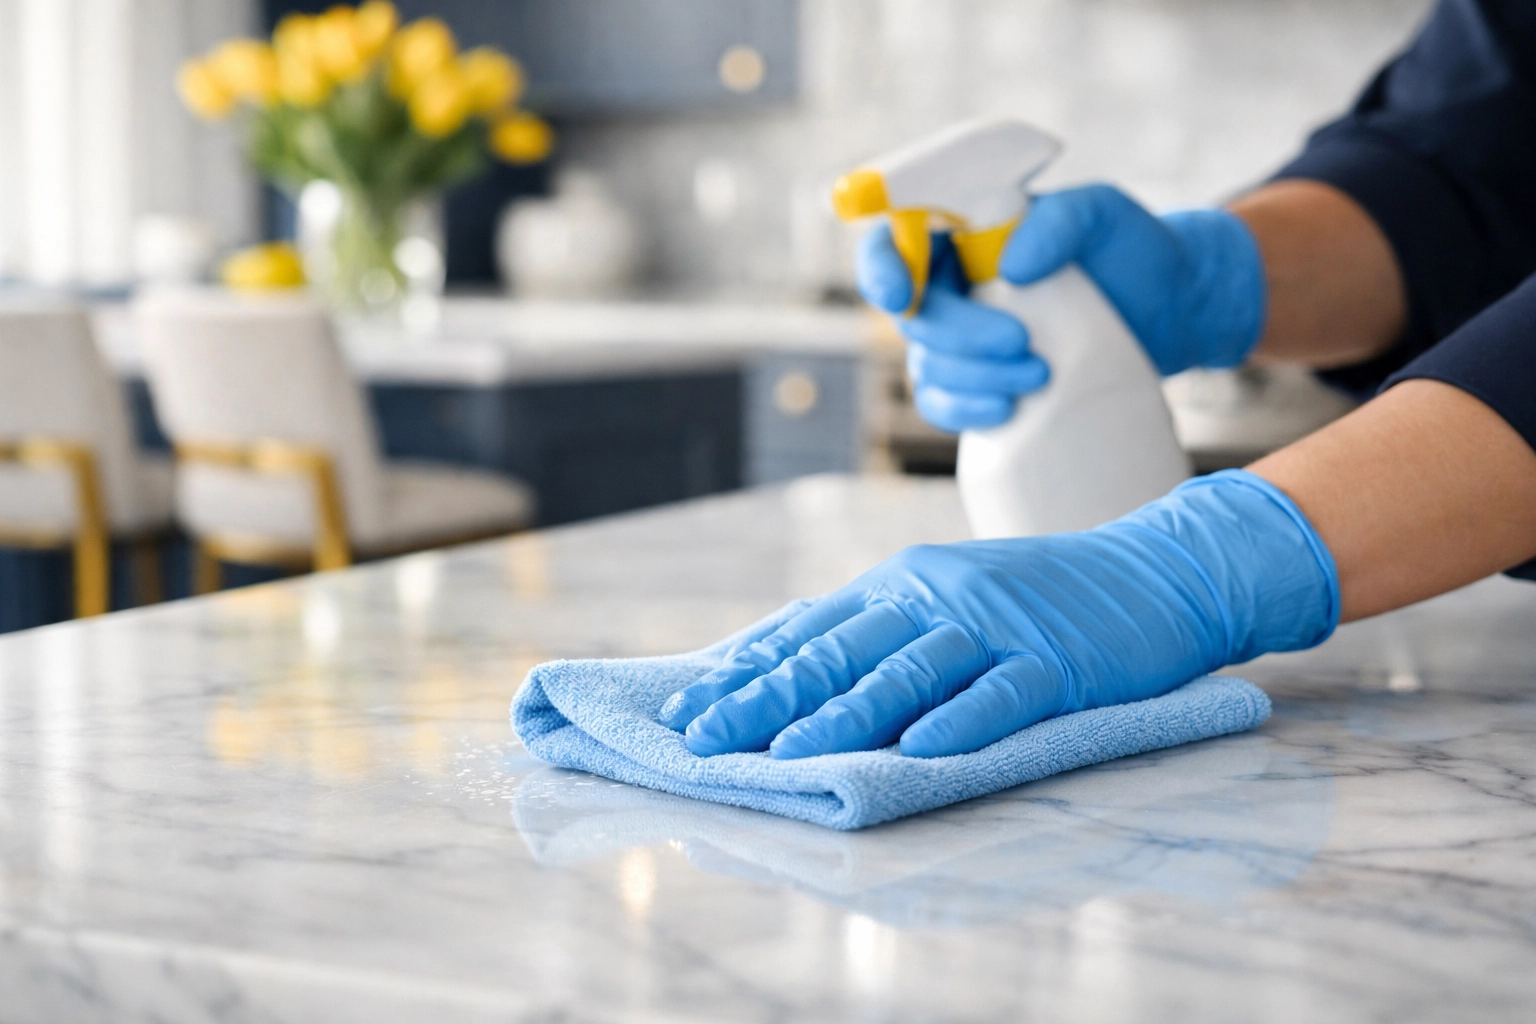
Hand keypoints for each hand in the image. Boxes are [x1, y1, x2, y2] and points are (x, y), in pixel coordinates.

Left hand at [659, 470, 1336, 758]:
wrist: (1154, 570)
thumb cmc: (1038, 597)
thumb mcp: (947, 597)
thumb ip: (878, 628)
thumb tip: (789, 664)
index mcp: (906, 583)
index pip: (813, 628)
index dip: (750, 669)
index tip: (690, 708)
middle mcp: (941, 596)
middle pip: (847, 649)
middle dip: (770, 697)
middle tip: (707, 738)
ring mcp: (1000, 627)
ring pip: (912, 670)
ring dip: (848, 713)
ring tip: (791, 752)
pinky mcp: (1059, 661)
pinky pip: (1006, 692)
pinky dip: (965, 718)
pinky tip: (925, 748)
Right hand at [857, 185, 1267, 431]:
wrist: (1173, 310)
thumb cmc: (1133, 248)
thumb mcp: (1105, 214)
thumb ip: (1061, 220)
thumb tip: (1011, 266)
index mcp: (963, 233)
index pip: (894, 242)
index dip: (881, 268)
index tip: (901, 294)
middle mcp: (954, 286)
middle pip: (914, 316)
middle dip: (957, 337)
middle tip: (1020, 344)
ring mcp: (965, 340)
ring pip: (928, 366)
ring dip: (972, 378)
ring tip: (1040, 376)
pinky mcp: (984, 382)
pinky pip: (945, 404)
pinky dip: (965, 411)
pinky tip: (1004, 411)